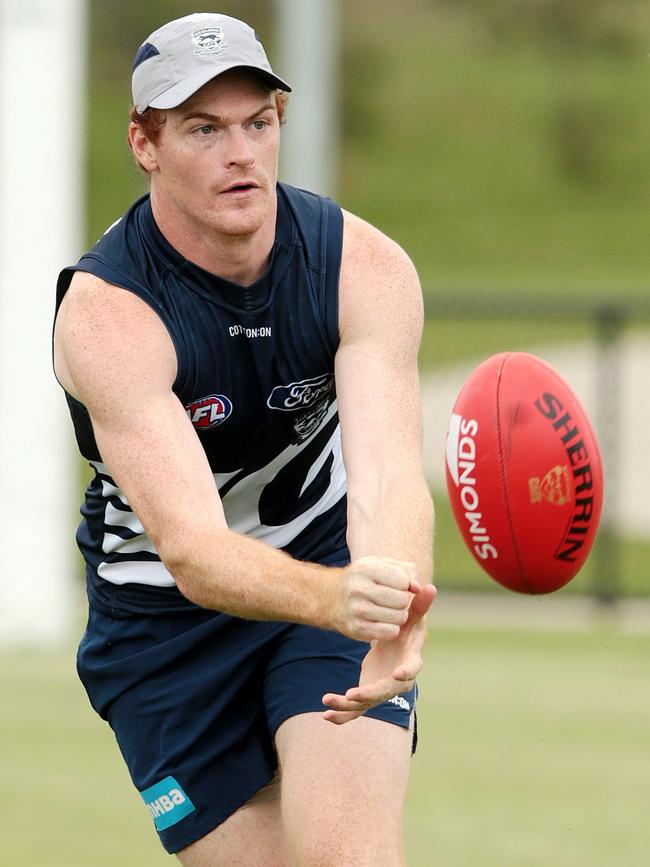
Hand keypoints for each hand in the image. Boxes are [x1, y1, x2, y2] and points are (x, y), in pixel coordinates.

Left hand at [322, 581, 436, 724]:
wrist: (397, 641)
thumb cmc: (407, 626)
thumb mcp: (412, 615)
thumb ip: (419, 604)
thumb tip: (430, 586)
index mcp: (410, 660)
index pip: (411, 669)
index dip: (407, 672)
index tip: (399, 673)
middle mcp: (397, 680)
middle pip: (385, 691)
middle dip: (370, 694)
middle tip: (354, 695)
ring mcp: (381, 689)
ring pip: (366, 704)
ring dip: (348, 706)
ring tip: (329, 700)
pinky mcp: (368, 694)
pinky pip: (355, 709)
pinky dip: (341, 713)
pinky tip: (325, 715)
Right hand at [329, 556, 420, 641]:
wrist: (333, 598)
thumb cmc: (365, 579)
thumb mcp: (382, 566)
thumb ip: (406, 571)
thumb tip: (418, 588)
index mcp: (366, 568)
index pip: (403, 580)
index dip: (406, 585)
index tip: (397, 586)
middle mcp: (359, 588)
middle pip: (402, 600)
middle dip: (404, 601)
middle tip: (394, 601)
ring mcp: (356, 609)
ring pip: (399, 617)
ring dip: (399, 616)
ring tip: (390, 611)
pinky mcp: (356, 629)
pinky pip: (390, 632)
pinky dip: (392, 629)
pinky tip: (384, 623)